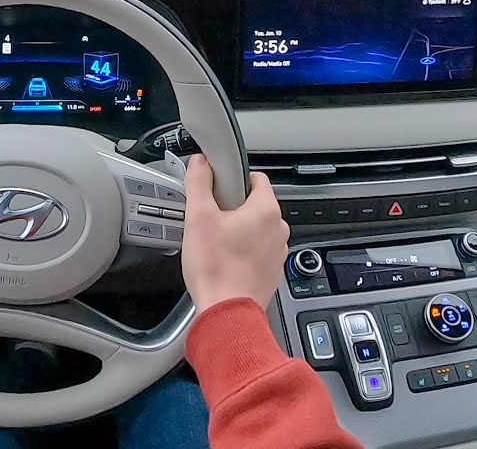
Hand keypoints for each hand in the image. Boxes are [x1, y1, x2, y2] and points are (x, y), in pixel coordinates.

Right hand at [180, 154, 289, 312]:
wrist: (226, 312)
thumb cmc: (216, 268)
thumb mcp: (198, 216)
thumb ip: (199, 182)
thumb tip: (200, 164)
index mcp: (266, 210)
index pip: (256, 178)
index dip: (234, 180)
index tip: (218, 190)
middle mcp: (278, 230)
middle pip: (255, 205)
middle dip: (233, 209)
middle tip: (210, 221)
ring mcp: (277, 253)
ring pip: (256, 230)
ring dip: (238, 232)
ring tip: (215, 244)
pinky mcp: (271, 271)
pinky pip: (257, 252)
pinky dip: (243, 252)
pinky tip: (224, 261)